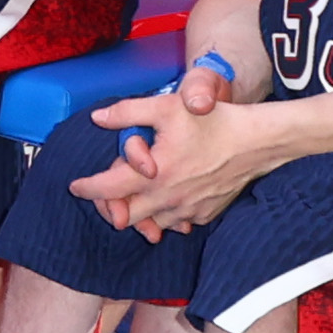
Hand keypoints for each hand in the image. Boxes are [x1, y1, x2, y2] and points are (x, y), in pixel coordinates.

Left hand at [76, 82, 284, 237]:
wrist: (257, 142)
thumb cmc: (212, 122)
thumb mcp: (166, 108)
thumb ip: (127, 112)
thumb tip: (98, 118)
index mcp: (153, 175)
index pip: (106, 190)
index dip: (85, 188)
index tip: (76, 186)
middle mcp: (167, 199)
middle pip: (123, 216)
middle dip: (109, 205)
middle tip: (107, 189)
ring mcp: (187, 211)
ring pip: (149, 224)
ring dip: (138, 212)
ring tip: (136, 193)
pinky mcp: (204, 215)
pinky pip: (175, 222)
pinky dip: (165, 214)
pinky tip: (166, 197)